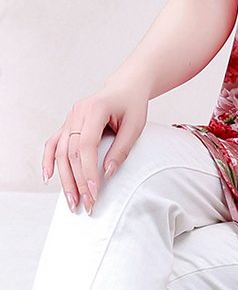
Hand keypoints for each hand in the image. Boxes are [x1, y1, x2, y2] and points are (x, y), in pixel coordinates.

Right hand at [42, 81, 148, 214]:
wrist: (127, 85)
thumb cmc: (133, 103)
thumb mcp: (135, 125)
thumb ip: (122, 149)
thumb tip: (107, 174)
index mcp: (95, 108)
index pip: (86, 146)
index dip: (88, 171)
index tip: (94, 192)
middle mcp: (78, 111)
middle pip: (71, 152)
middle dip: (77, 181)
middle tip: (85, 204)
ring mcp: (70, 116)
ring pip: (61, 151)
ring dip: (64, 178)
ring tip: (72, 200)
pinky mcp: (68, 122)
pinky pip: (54, 142)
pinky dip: (49, 160)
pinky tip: (48, 177)